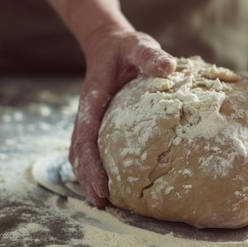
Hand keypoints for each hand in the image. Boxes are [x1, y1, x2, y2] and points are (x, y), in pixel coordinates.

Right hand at [69, 27, 175, 207]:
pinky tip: (112, 180)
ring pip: (81, 152)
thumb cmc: (125, 47)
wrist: (109, 43)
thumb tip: (168, 68)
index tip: (101, 187)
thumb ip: (150, 55)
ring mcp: (90, 118)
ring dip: (89, 175)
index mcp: (93, 98)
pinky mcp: (97, 121)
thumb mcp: (138, 45)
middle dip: (87, 178)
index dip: (90, 164)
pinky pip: (91, 147)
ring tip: (105, 201)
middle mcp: (87, 112)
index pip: (86, 136)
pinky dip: (95, 165)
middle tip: (102, 203)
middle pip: (79, 151)